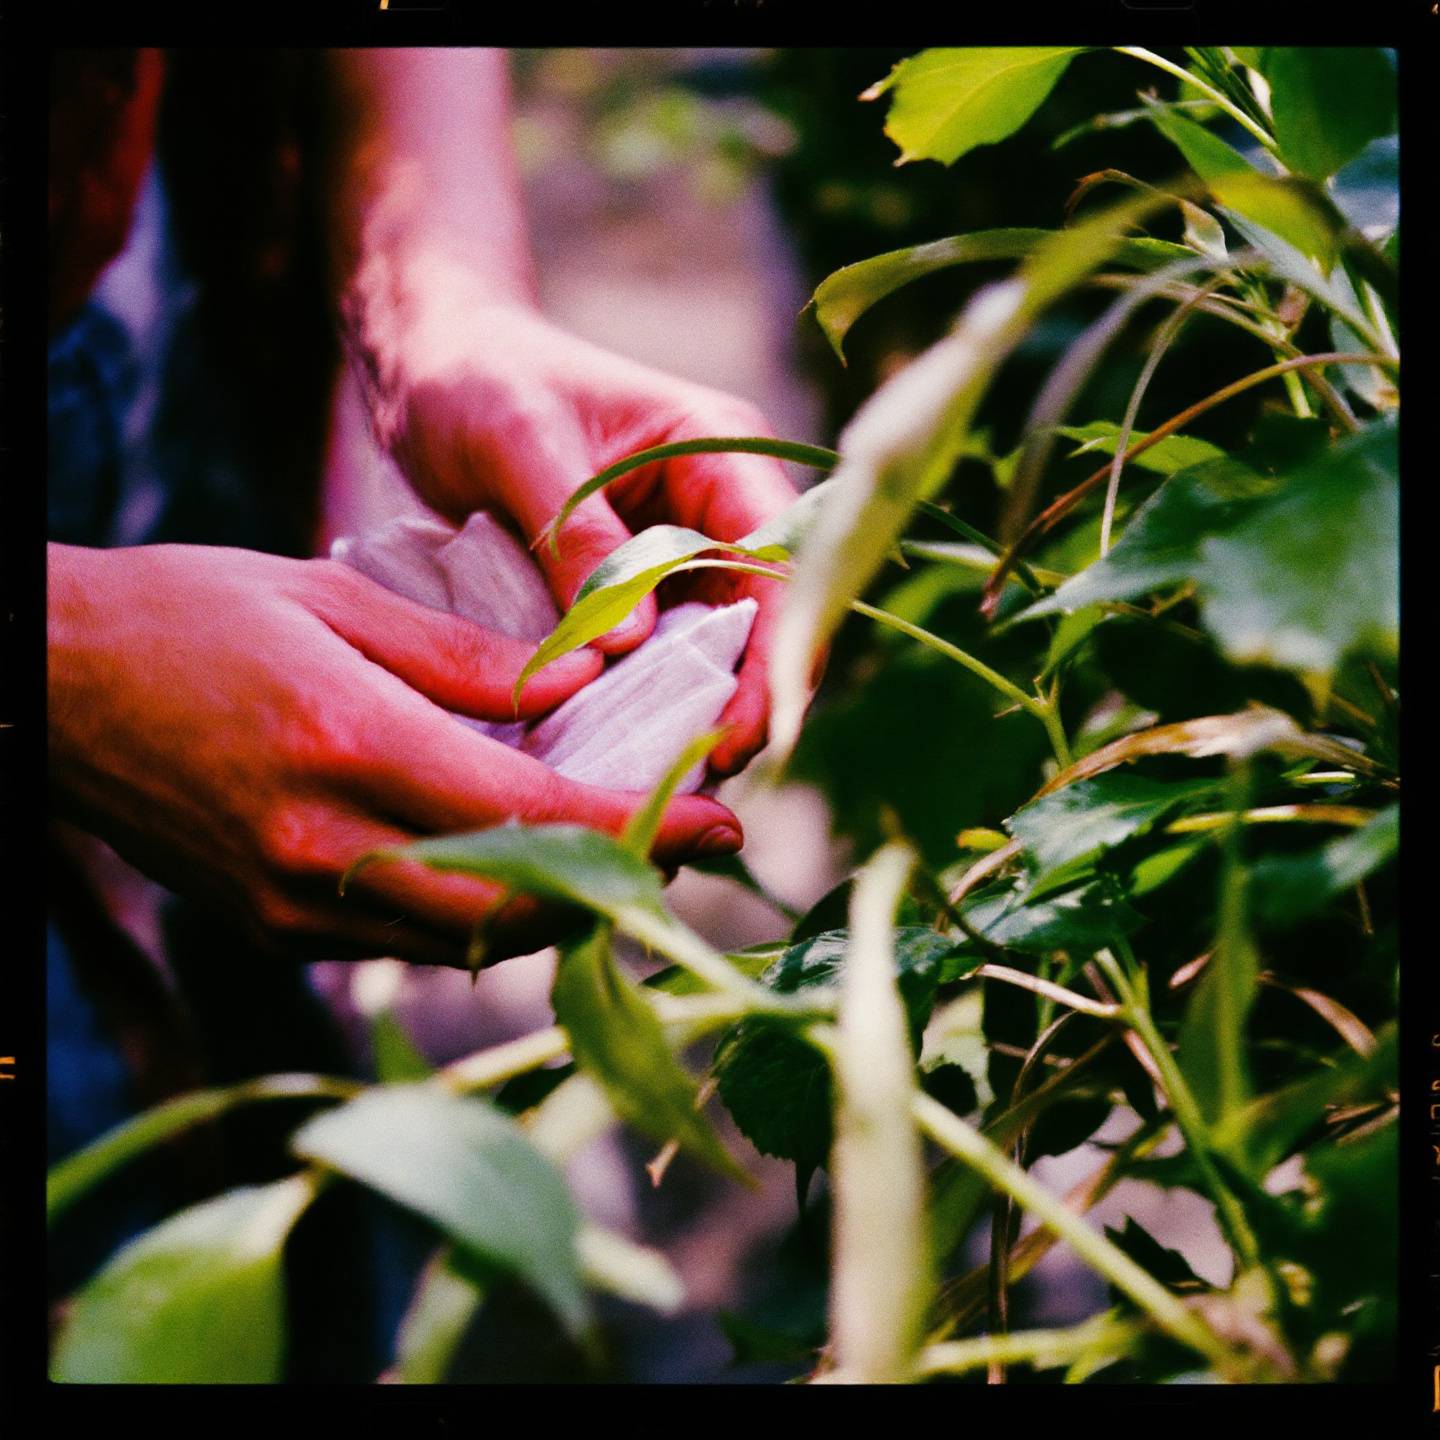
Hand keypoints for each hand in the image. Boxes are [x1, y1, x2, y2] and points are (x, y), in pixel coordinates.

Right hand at [47, 543, 744, 965]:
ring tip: (623, 853)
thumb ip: (467, 655)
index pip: (535, 815)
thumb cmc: (189, 615)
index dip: (643, 829)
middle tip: (690, 843)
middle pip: (519, 909)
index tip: (722, 822)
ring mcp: (293, 900)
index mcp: (350, 744)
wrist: (47, 686)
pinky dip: (482, 914)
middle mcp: (325, 844)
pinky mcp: (272, 924)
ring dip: (560, 908)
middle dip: (621, 885)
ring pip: (468, 942)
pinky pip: (407, 939)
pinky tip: (520, 865)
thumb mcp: (332, 598)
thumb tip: (582, 689)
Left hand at [371, 297, 800, 776]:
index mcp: (716, 448)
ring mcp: (686, 545)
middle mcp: (719, 500)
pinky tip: (635, 741)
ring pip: (728, 642)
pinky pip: (671, 649)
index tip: (739, 725)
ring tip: (678, 771)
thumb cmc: (478, 380)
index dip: (777, 648)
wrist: (435, 369)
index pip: (782, 558)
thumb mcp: (520, 443)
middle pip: (771, 613)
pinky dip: (658, 695)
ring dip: (709, 704)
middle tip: (712, 767)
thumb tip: (631, 642)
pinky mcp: (645, 583)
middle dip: (754, 693)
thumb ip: (579, 537)